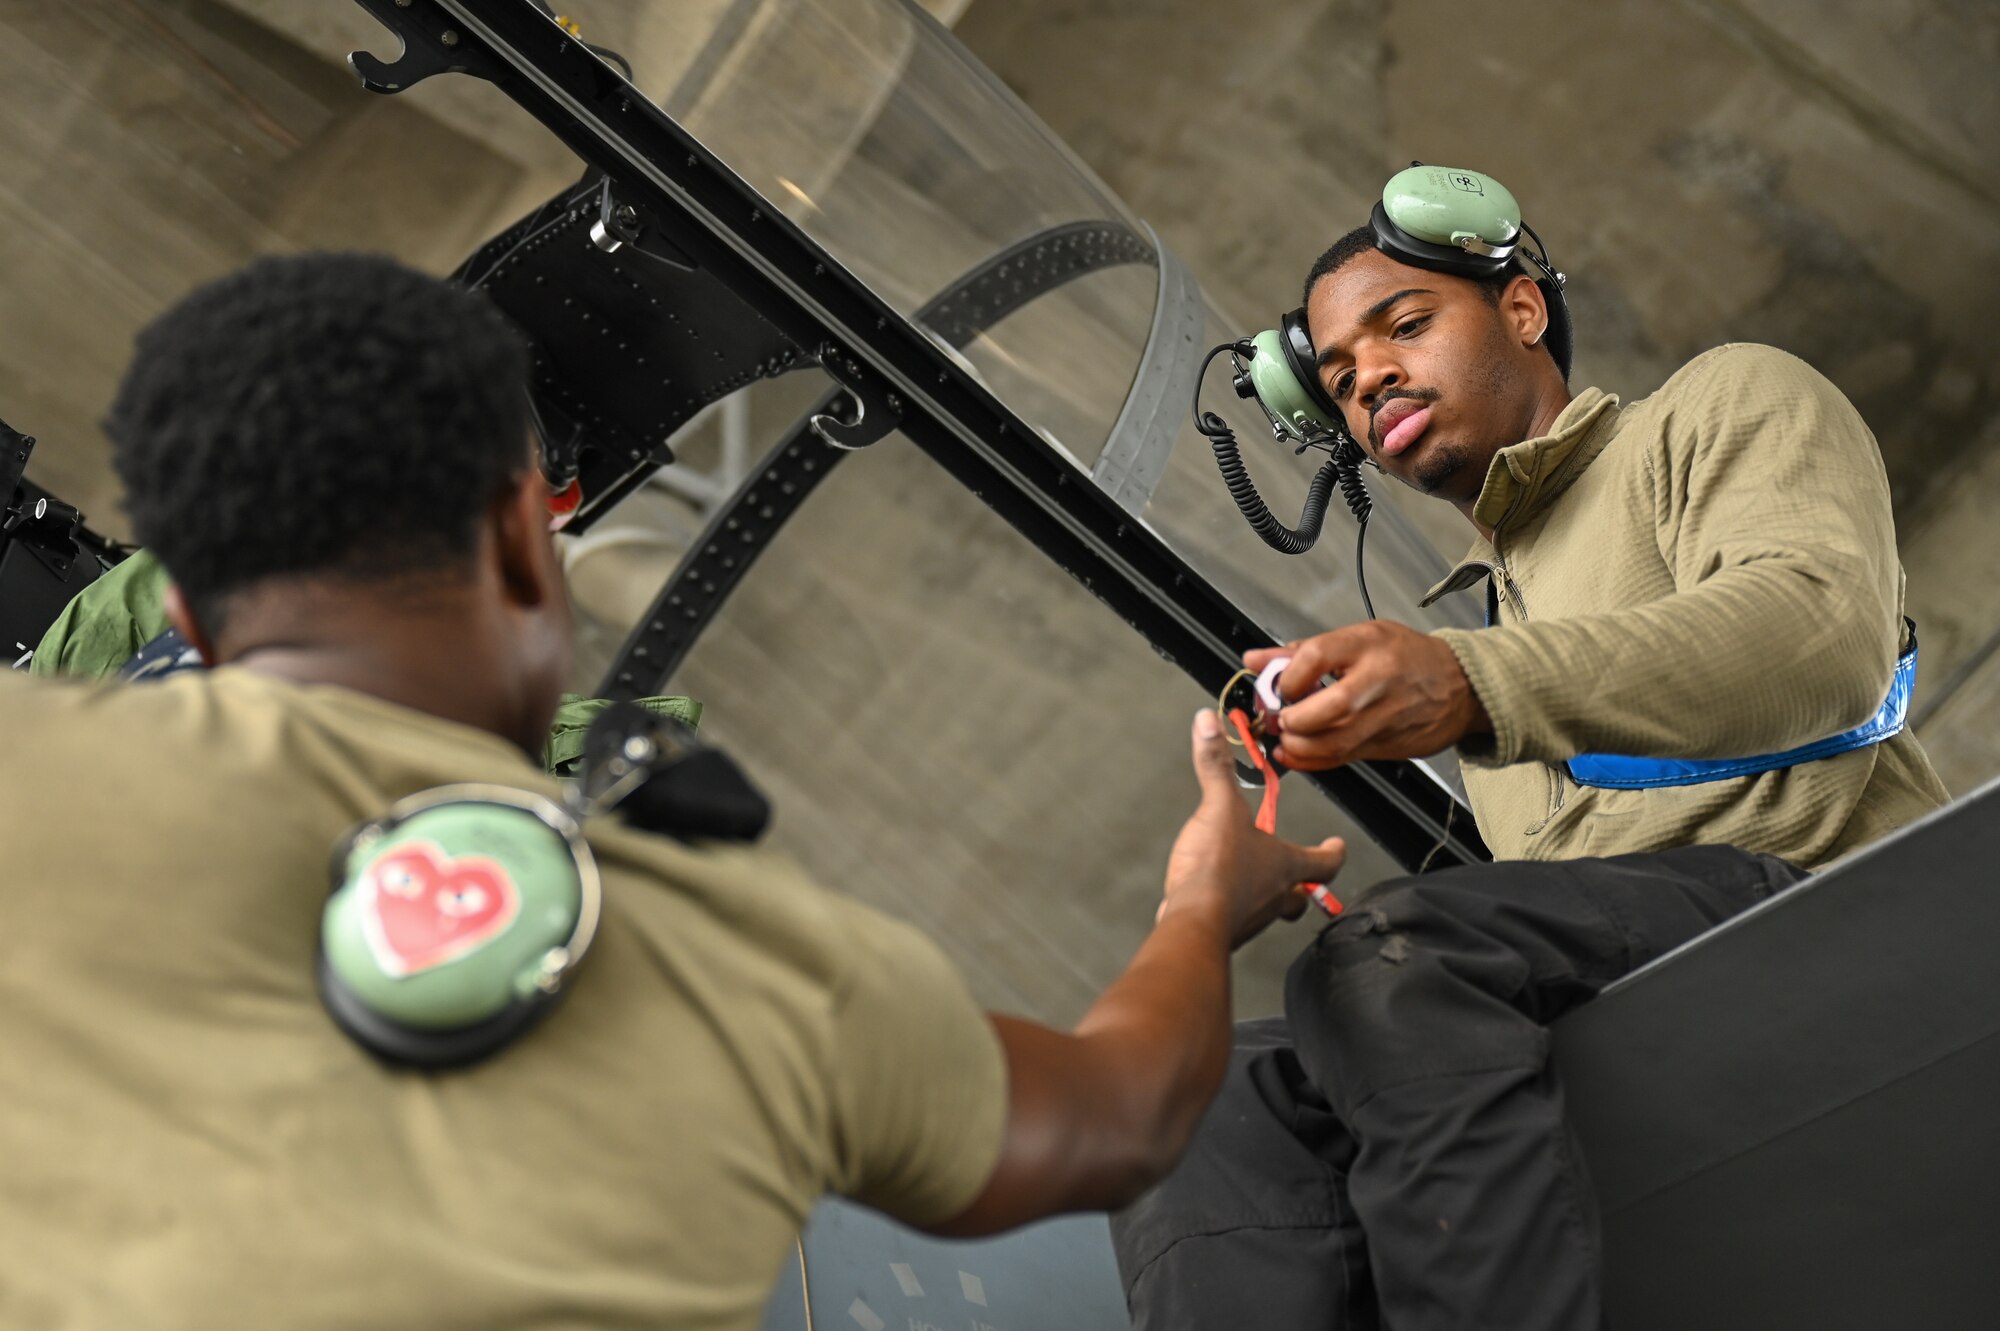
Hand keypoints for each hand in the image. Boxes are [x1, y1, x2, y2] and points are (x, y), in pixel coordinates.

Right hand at [1159, 710, 1346, 947]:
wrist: (1193, 921)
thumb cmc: (1218, 872)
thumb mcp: (1218, 808)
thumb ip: (1215, 767)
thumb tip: (1209, 724)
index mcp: (1287, 865)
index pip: (1326, 861)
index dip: (1334, 852)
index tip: (1338, 844)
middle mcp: (1276, 895)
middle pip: (1302, 894)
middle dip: (1303, 884)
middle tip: (1300, 875)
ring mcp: (1252, 917)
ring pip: (1270, 909)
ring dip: (1265, 895)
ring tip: (1250, 879)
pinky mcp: (1225, 929)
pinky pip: (1236, 918)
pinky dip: (1231, 906)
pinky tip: (1213, 894)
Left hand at [1245, 621, 1490, 769]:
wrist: (1460, 687)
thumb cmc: (1406, 657)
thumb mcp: (1358, 638)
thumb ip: (1302, 651)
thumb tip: (1254, 661)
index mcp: (1367, 644)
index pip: (1314, 657)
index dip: (1287, 676)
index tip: (1281, 686)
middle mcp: (1377, 680)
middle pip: (1326, 706)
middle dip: (1292, 718)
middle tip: (1280, 717)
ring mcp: (1384, 716)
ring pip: (1334, 740)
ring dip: (1298, 745)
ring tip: (1286, 736)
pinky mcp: (1385, 745)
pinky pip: (1342, 758)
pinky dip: (1311, 762)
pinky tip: (1296, 755)